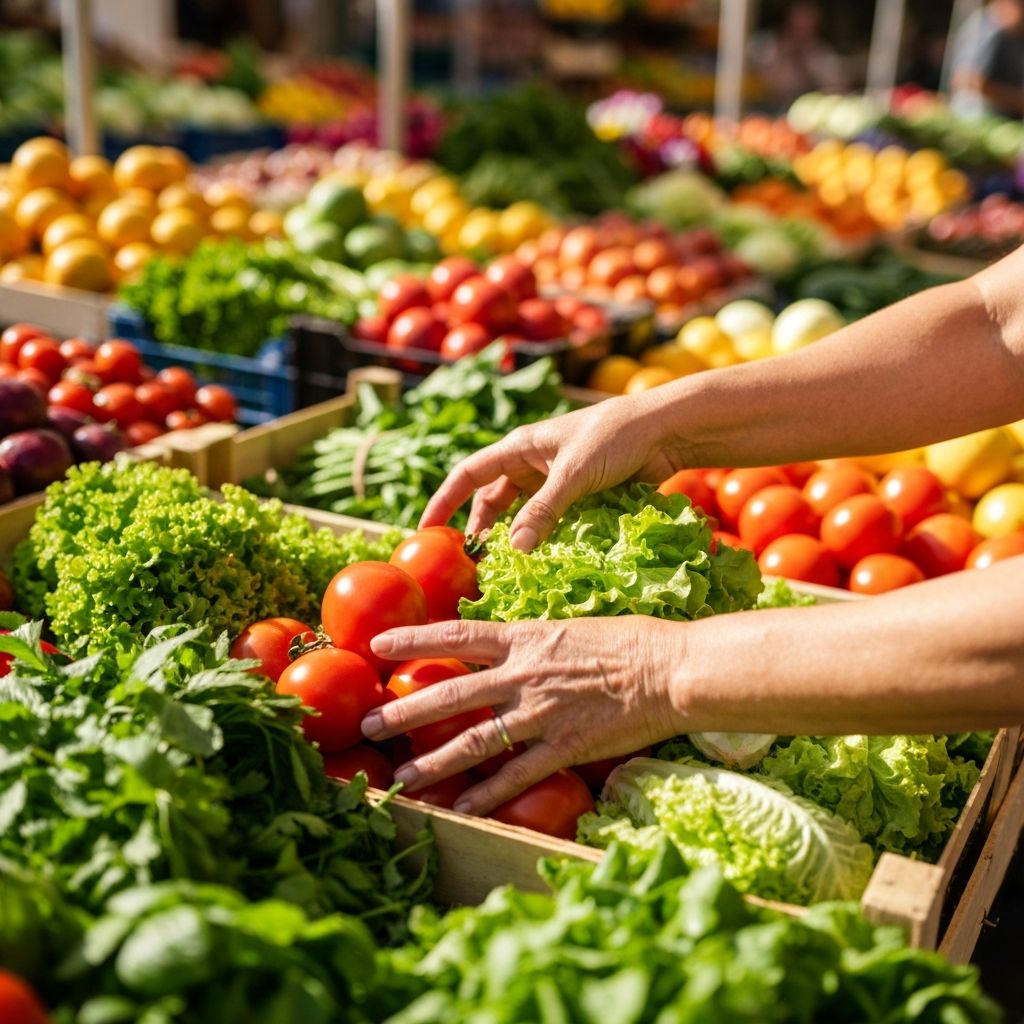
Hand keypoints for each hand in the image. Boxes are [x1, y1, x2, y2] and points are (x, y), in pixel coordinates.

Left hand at [359, 616, 684, 814]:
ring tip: (403, 778)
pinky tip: (462, 807)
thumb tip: (505, 649)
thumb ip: (533, 642)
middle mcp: (524, 674)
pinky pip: (517, 775)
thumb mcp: (571, 628)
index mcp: (526, 637)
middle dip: (404, 712)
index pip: (457, 635)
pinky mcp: (565, 746)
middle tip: (368, 726)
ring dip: (435, 761)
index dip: (413, 641)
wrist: (669, 668)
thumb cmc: (629, 641)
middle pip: (451, 694)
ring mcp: (542, 712)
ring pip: (475, 740)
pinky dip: (488, 794)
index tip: (377, 646)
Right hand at [419, 393, 682, 549]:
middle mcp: (533, 464)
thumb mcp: (574, 474)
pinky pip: (554, 524)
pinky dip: (546, 542)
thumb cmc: (615, 437)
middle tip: (475, 567)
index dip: (444, 502)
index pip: (468, 475)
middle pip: (493, 502)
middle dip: (482, 531)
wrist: (666, 431)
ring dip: (516, 541)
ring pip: (524, 517)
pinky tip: (545, 563)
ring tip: (508, 571)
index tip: (426, 531)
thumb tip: (514, 551)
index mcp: (520, 448)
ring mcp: (556, 483)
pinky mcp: (581, 498)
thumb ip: (543, 511)